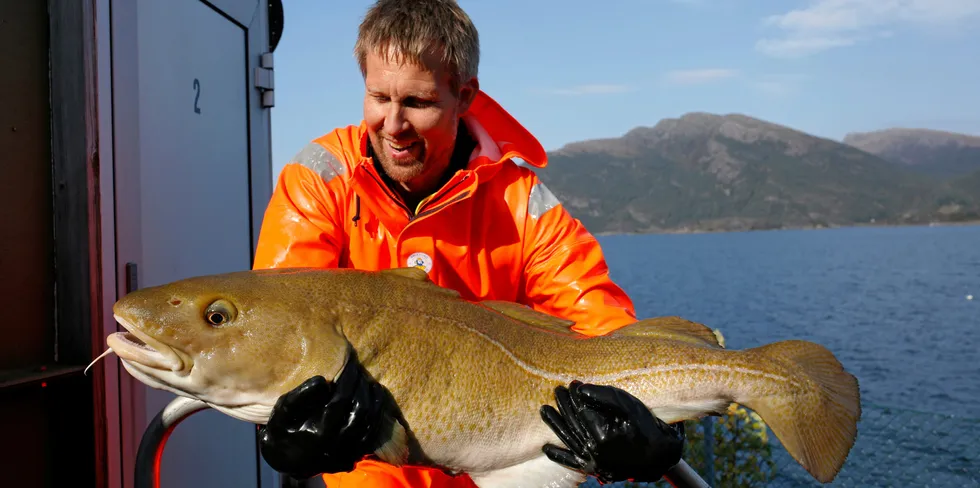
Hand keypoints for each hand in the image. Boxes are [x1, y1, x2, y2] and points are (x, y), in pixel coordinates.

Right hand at [257, 354, 392, 478]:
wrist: (283, 462)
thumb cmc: (281, 432)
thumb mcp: (281, 413)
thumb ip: (299, 397)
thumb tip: (322, 381)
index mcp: (319, 433)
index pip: (342, 399)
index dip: (348, 379)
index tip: (350, 363)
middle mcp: (336, 445)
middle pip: (360, 410)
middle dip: (362, 388)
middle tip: (360, 371)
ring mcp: (346, 455)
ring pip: (370, 424)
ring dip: (373, 402)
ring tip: (371, 384)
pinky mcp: (352, 459)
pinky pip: (371, 437)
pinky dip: (375, 418)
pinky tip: (374, 403)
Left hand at [539, 380, 684, 483]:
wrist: (661, 456)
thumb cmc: (647, 427)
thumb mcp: (629, 407)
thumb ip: (604, 397)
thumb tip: (579, 390)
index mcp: (603, 436)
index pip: (582, 411)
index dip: (576, 395)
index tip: (572, 383)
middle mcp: (595, 451)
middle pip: (574, 423)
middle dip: (564, 404)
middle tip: (558, 390)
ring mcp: (593, 462)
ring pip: (568, 440)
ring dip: (554, 424)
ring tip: (544, 409)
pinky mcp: (594, 469)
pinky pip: (571, 463)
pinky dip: (558, 456)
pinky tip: (546, 448)